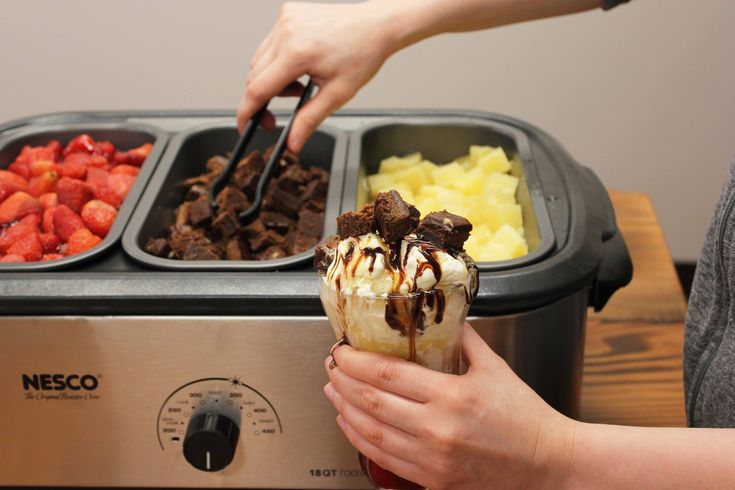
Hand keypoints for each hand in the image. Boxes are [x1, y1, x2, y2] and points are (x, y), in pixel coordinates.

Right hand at [238, 1, 397, 152]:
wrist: (375, 26)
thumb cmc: (362, 54)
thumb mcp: (337, 95)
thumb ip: (308, 121)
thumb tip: (292, 143)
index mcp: (297, 53)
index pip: (258, 89)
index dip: (248, 112)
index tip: (245, 126)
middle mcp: (286, 32)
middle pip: (255, 76)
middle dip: (266, 97)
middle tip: (288, 106)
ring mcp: (285, 20)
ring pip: (259, 60)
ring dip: (273, 78)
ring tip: (301, 83)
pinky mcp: (287, 13)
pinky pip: (270, 43)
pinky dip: (278, 59)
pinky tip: (301, 62)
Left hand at [324, 323, 577, 489]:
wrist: (548, 467)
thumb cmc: (525, 419)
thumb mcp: (495, 369)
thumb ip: (464, 340)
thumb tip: (442, 319)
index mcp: (452, 396)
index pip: (386, 373)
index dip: (355, 360)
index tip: (341, 349)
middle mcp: (436, 430)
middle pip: (370, 401)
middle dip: (342, 379)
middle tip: (331, 365)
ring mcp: (431, 459)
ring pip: (369, 431)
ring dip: (343, 408)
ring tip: (332, 390)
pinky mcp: (432, 480)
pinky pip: (382, 457)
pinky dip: (358, 438)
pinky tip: (348, 423)